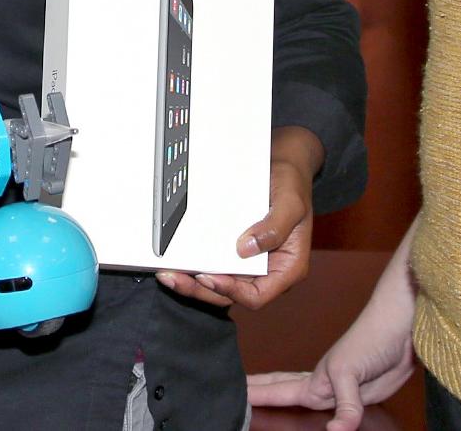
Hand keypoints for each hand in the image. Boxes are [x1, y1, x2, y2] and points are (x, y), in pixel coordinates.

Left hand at [161, 127, 319, 309]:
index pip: (257, 295)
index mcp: (287, 268)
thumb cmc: (292, 185)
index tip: (208, 278)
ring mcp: (249, 262)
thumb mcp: (291, 203)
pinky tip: (178, 259)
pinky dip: (197, 264)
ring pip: (220, 283)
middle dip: (201, 290)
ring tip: (168, 274)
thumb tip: (245, 249)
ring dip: (193, 282)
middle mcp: (267, 270)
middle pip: (232, 294)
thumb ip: (274, 228)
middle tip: (174, 278)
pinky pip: (216, 264)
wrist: (284, 166)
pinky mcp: (235, 250)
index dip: (232, 292)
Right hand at [246, 269, 415, 428]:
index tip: (235, 394)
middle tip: (239, 393)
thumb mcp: (351, 372)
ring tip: (264, 398)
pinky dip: (329, 416)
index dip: (257, 394)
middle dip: (261, 392)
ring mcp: (340, 390)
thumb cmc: (371, 337)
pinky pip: (338, 412)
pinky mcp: (359, 396)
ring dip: (285, 398)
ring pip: (305, 398)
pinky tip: (323, 416)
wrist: (400, 330)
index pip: (278, 391)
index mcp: (315, 380)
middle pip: (284, 390)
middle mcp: (323, 385)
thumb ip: (345, 405)